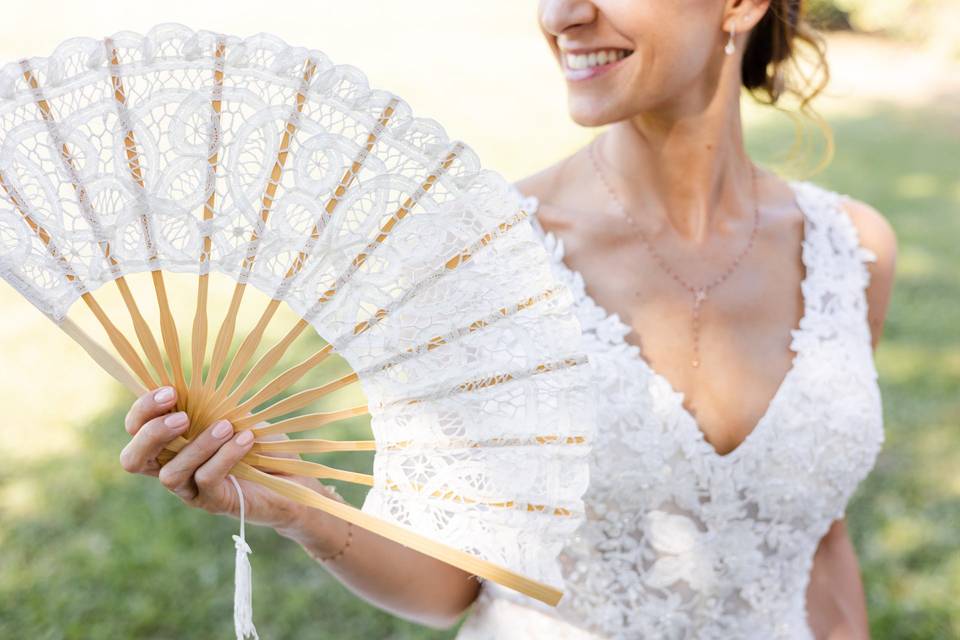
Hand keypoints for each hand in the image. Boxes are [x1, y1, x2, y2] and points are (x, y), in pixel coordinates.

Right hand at [119, 385, 343, 533]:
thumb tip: (196, 382)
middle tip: (183, 416)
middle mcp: (171, 467)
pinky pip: (206, 479)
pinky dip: (224, 456)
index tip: (170, 390)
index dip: (143, 409)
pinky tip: (245, 439)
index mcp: (170, 441)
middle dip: (152, 434)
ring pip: (171, 473)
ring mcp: (189, 489)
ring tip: (225, 426)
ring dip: (198, 445)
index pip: (136, 427)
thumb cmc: (258, 440)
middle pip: (132, 460)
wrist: (293, 478)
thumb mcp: (234, 414)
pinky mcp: (213, 502)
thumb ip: (211, 403)